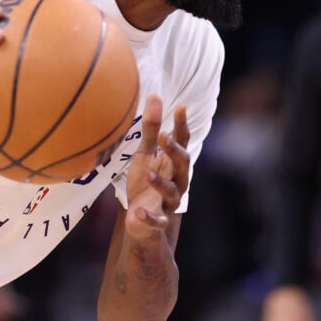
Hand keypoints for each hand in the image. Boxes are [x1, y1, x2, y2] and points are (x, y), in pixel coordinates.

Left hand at [124, 94, 189, 241]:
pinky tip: (137, 211)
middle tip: (165, 137)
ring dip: (160, 182)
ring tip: (147, 173)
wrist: (142, 224)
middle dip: (175, 152)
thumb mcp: (145, 155)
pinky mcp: (157, 222)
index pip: (182, 142)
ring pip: (171, 192)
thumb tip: (155, 96)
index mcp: (173, 164)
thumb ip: (151, 130)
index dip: (182, 126)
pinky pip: (157, 220)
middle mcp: (177, 182)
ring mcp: (168, 202)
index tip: (181, 107)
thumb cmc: (145, 184)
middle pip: (182, 165)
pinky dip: (149, 217)